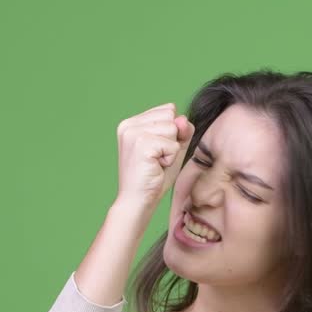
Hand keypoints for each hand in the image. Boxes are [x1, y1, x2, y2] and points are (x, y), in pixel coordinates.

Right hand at [113, 101, 194, 215]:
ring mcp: (133, 133)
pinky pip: (173, 145)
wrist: (138, 201)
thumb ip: (182, 131)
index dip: (171, 133)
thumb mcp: (173, 149)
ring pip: (173, 129)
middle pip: (171, 118)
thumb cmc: (154, 178)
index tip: (156, 152)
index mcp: (132, 122)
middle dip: (171, 141)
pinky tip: (155, 168)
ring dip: (171, 151)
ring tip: (155, 163)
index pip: (168, 110)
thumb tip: (183, 119)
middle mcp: (129, 124)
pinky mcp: (141, 144)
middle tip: (155, 160)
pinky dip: (170, 159)